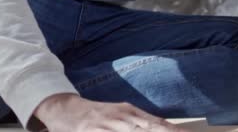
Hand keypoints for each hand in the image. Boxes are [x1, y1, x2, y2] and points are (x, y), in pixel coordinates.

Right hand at [34, 94, 187, 131]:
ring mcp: (109, 124)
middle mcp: (123, 117)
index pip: (157, 124)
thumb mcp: (121, 116)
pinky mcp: (93, 131)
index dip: (172, 130)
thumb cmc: (97, 115)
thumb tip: (162, 126)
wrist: (66, 109)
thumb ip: (140, 123)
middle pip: (150, 128)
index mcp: (131, 112)